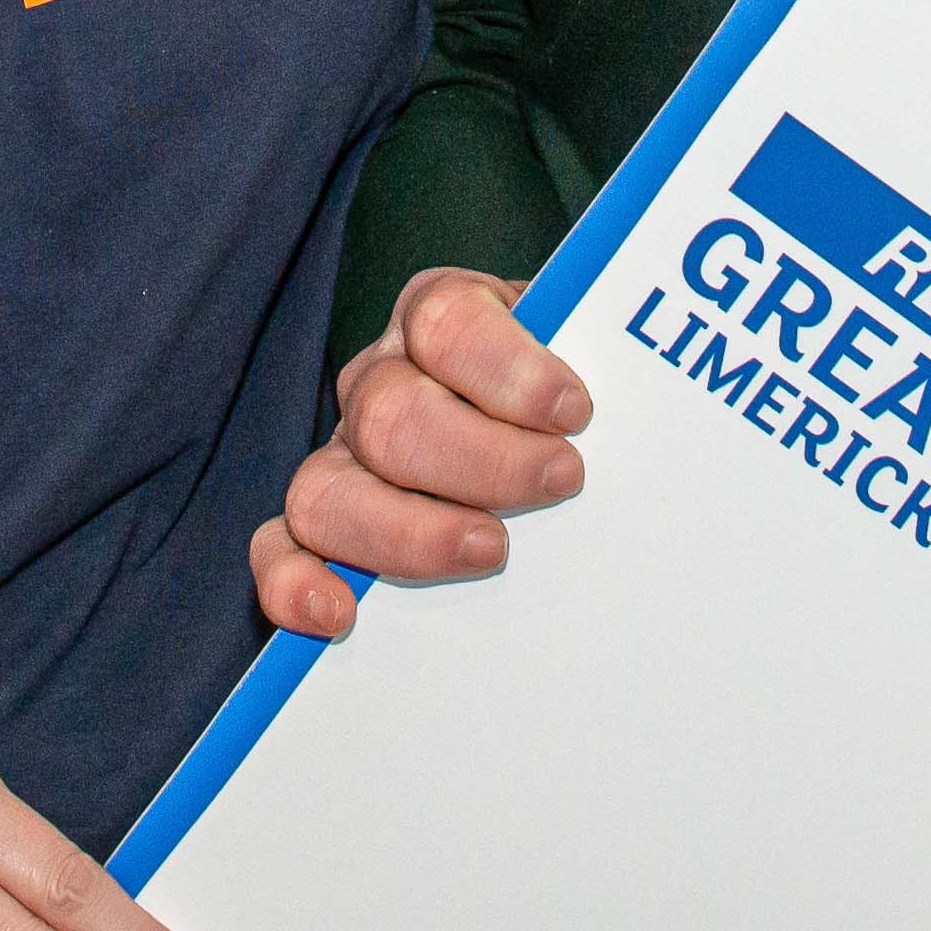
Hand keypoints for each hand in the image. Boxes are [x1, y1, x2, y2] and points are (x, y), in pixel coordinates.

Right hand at [249, 269, 591, 638]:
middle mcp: (381, 377)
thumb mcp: (585, 364)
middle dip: (484, 459)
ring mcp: (344, 453)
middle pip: (392, 411)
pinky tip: (340, 613)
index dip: (507, 365)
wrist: (545, 435)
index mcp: (442, 317)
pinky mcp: (320, 522)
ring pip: (328, 488)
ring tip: (493, 550)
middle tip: (561, 481)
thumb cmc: (569, 402)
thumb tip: (652, 409)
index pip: (447, 320)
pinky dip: (295, 582)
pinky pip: (278, 547)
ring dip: (410, 531)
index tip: (575, 411)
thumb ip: (604, 371)